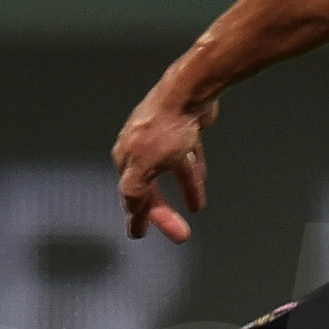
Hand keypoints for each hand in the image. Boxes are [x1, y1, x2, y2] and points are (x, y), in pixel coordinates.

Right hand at [114, 81, 214, 241]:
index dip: (140, 217)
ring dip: (181, 191)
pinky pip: (185, 157)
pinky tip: (201, 183)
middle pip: (151, 186)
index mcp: (127, 157)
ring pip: (169, 171)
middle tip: (178, 233)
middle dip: (163, 210)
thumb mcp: (145, 166)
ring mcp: (161, 137)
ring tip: (193, 209)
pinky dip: (192, 172)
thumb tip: (129, 209)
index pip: (132, 195)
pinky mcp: (182, 129)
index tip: (140, 235)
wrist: (188, 93)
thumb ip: (134, 191)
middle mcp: (139, 147)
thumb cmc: (165, 129)